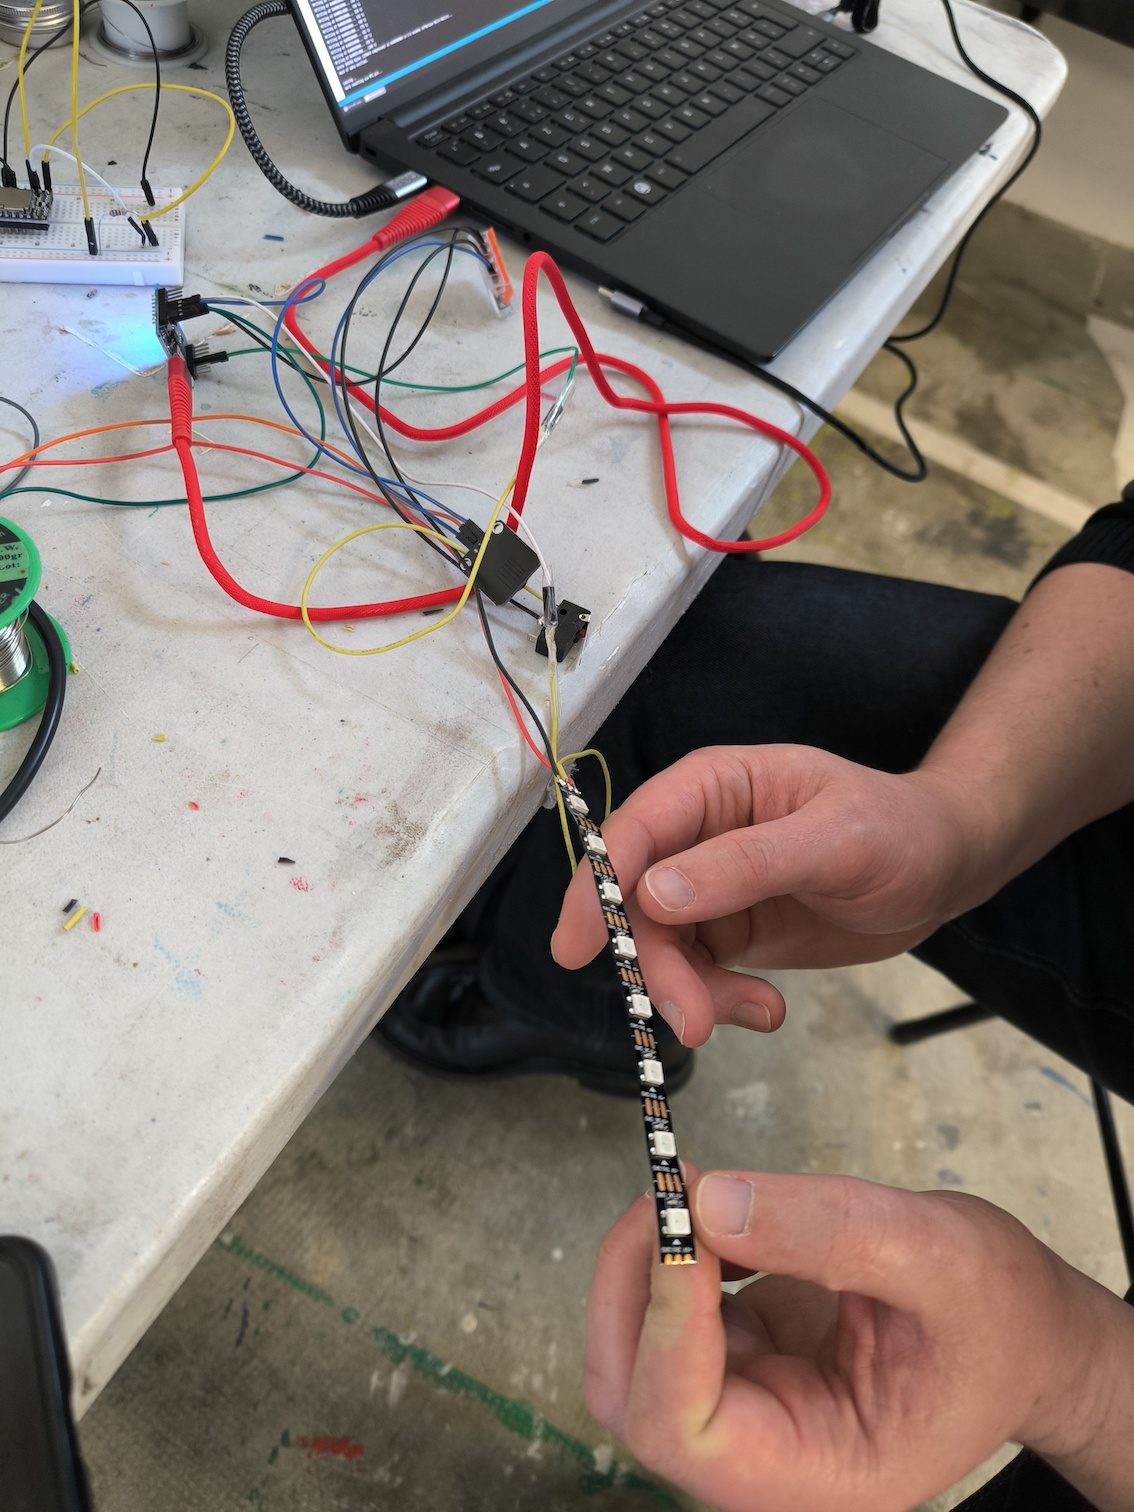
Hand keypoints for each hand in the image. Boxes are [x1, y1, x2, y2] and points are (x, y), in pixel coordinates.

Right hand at [552, 745, 985, 1044]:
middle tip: (691, 1020)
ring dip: (692, 991)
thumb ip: (746, 864)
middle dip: (656, 965)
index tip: (579, 949)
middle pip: (636, 903)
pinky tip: (767, 1010)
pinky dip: (721, 1000)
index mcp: (714, 787)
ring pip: (662, 948)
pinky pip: (697, 974)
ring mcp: (709, 887)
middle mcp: (697, 835)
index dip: (596, 888)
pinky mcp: (729, 931)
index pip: (634, 832)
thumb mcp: (834, 841)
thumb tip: (655, 892)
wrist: (946, 866)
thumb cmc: (900, 830)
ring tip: (755, 1013)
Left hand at [586, 1168, 1126, 1511]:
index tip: (685, 1224)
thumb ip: (827, 1228)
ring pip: (635, 1352)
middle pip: (633, 1397)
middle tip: (671, 1190)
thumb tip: (709, 1203)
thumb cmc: (999, 1317)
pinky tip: (719, 1214)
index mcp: (822, 1473)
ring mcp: (749, 1410)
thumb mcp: (937, 1252)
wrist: (1027, 1333)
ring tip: (694, 1189)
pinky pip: (669, 1315)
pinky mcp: (742, 1361)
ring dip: (643, 1262)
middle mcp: (769, 1460)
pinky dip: (673, 1254)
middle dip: (631, 1286)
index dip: (665, 1324)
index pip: (687, 1428)